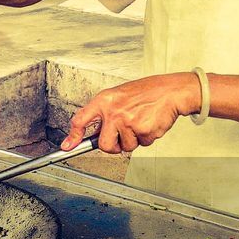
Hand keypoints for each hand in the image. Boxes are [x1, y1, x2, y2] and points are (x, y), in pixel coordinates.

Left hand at [62, 73, 201, 152]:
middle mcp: (114, 111)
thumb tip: (91, 134)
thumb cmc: (146, 92)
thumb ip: (104, 112)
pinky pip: (142, 144)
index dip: (73, 136)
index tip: (67, 146)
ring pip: (125, 147)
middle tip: (120, 138)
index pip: (81, 119)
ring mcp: (128, 122)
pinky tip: (149, 122)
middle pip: (104, 145)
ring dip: (133, 140)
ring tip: (140, 122)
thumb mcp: (119, 96)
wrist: (170, 91)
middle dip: (112, 146)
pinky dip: (146, 138)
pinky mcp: (143, 130)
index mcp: (105, 100)